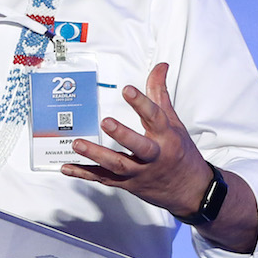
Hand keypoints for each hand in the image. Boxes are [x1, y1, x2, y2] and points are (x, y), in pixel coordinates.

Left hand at [61, 62, 211, 218]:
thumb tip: (160, 66)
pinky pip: (104, 179)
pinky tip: (66, 167)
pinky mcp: (127, 184)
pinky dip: (84, 174)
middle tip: (105, 121)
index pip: (155, 117)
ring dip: (96, 155)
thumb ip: (160, 94)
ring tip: (77, 143)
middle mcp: (155, 156)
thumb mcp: (174, 123)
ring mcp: (140, 172)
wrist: (191, 191)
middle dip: (122, 135)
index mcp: (167, 137)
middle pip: (139, 147)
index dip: (142, 103)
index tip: (127, 89)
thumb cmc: (180, 153)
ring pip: (118, 165)